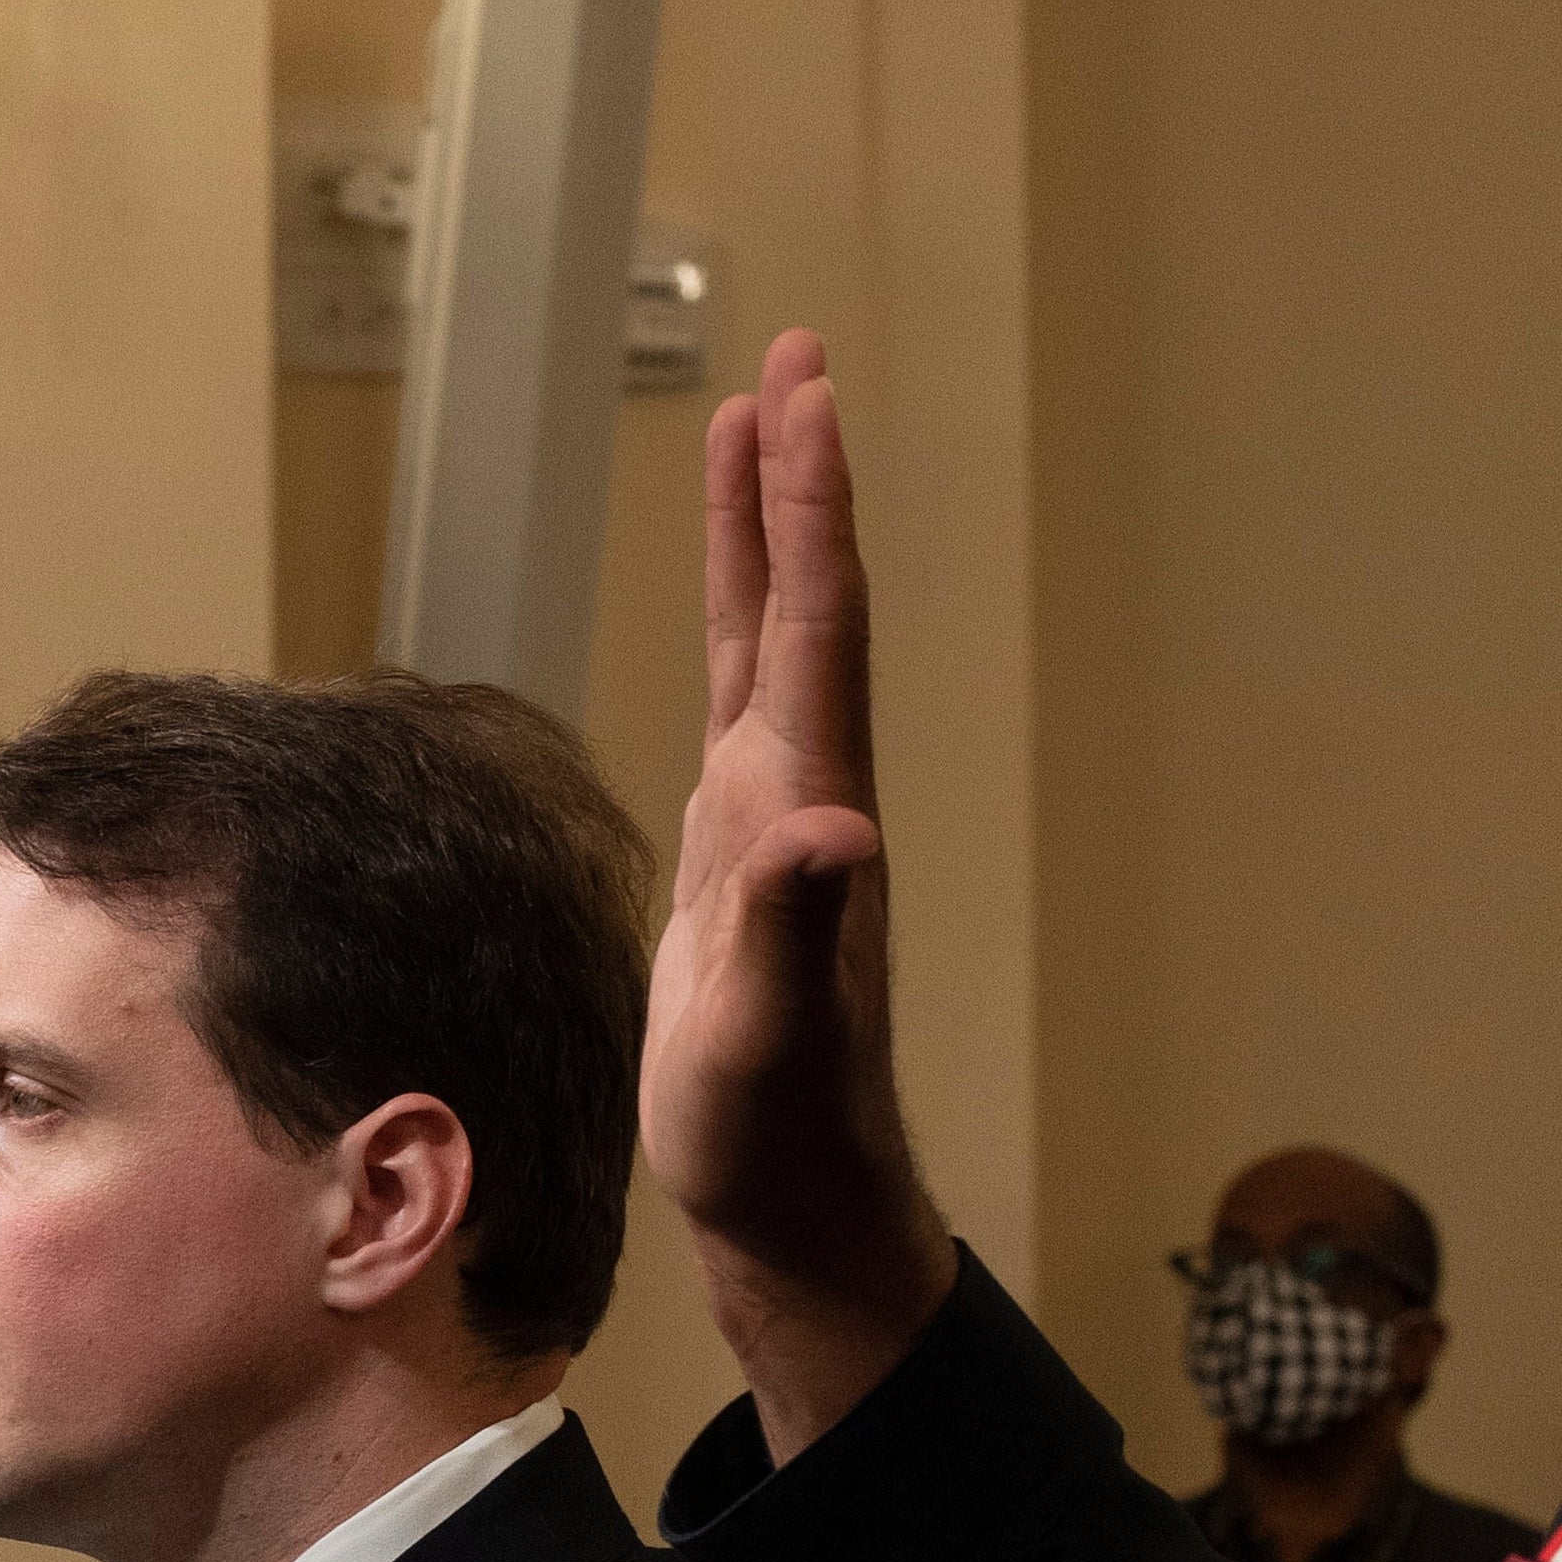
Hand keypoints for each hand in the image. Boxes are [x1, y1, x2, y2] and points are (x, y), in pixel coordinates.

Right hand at [641, 328, 956, 1456]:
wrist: (795, 1202)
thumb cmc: (777, 1132)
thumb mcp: (767, 1033)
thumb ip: (789, 925)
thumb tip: (830, 826)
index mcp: (808, 811)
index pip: (815, 631)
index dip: (808, 512)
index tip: (800, 396)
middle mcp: (803, 795)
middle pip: (805, 607)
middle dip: (796, 483)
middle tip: (792, 359)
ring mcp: (774, 823)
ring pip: (774, 646)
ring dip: (767, 538)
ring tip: (752, 434)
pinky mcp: (740, 860)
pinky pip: (740, 705)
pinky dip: (736, 632)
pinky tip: (731, 606)